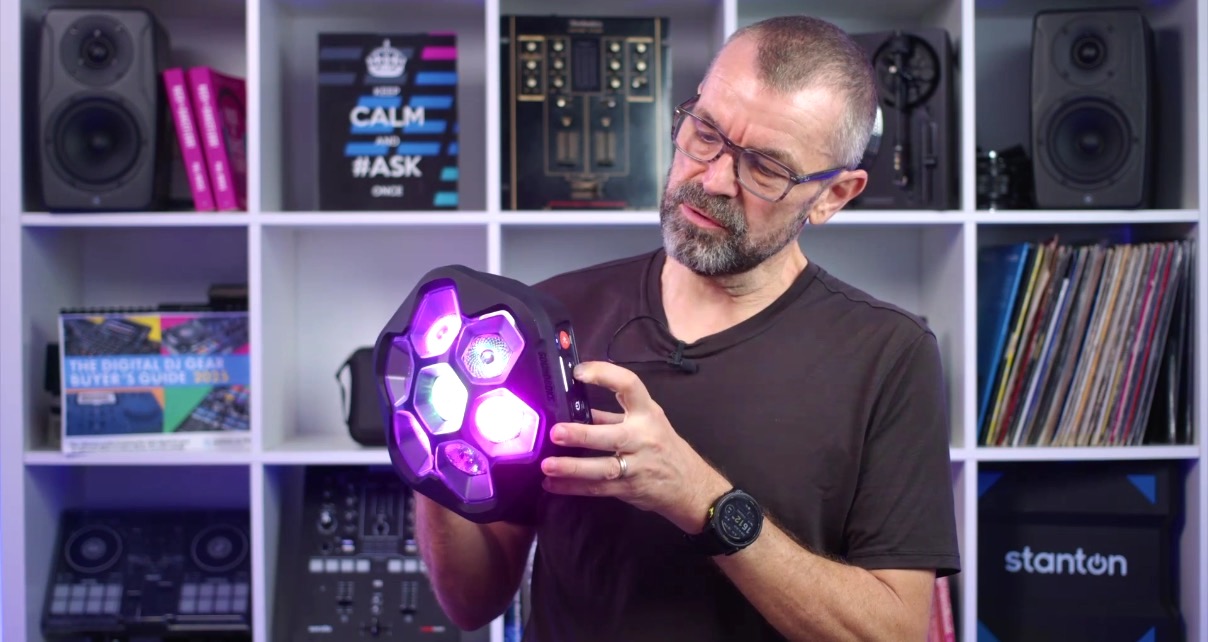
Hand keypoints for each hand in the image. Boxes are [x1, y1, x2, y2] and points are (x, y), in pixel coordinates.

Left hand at [540, 361, 730, 533]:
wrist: (690, 486)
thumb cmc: (664, 448)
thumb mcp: (646, 423)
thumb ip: (611, 415)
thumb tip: (575, 407)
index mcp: (647, 413)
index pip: (629, 386)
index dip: (605, 375)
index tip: (579, 372)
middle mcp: (643, 437)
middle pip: (613, 435)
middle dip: (582, 434)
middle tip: (555, 432)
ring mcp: (638, 465)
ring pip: (604, 467)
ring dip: (573, 468)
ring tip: (547, 466)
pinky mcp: (630, 489)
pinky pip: (598, 488)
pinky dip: (573, 487)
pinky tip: (552, 485)